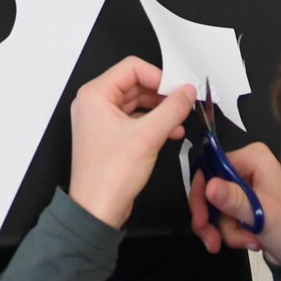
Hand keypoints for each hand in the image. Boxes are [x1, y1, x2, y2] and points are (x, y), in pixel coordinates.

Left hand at [68, 57, 194, 229]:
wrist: (97, 212)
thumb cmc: (109, 176)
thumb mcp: (148, 137)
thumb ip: (171, 110)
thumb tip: (186, 92)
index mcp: (95, 95)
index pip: (132, 68)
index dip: (158, 76)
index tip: (178, 88)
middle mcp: (94, 104)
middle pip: (135, 85)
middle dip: (161, 94)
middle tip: (183, 101)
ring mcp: (101, 121)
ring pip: (136, 104)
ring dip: (160, 110)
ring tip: (180, 118)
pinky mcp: (109, 137)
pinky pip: (134, 120)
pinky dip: (153, 123)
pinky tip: (171, 132)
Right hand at [187, 141, 280, 268]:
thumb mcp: (262, 215)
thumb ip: (234, 200)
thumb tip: (209, 186)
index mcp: (253, 158)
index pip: (212, 167)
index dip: (201, 194)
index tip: (200, 222)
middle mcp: (248, 167)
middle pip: (212, 189)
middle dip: (214, 220)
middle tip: (213, 243)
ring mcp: (248, 187)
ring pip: (218, 208)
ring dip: (227, 231)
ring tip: (249, 243)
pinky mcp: (248, 205)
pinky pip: (227, 218)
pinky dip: (234, 234)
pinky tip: (252, 242)